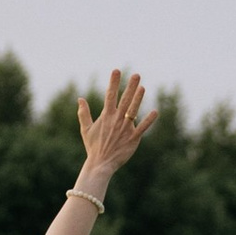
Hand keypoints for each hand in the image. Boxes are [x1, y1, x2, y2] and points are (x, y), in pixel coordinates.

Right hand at [74, 68, 156, 196]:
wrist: (100, 164)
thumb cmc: (93, 146)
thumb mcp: (85, 129)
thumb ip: (84, 113)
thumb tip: (80, 98)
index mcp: (106, 116)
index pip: (110, 95)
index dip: (113, 82)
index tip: (117, 70)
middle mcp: (116, 120)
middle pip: (124, 100)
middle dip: (130, 86)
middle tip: (136, 75)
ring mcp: (125, 129)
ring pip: (133, 111)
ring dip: (138, 99)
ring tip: (143, 87)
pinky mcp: (133, 139)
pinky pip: (142, 128)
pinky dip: (148, 121)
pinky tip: (155, 112)